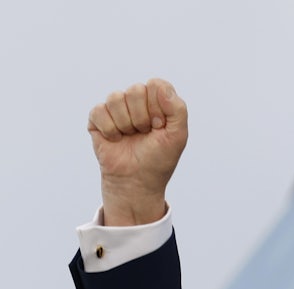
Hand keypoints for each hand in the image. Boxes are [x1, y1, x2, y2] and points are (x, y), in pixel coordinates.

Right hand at [87, 78, 187, 225]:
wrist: (137, 180)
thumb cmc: (159, 158)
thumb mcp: (178, 136)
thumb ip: (177, 109)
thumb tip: (158, 85)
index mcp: (157, 101)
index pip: (156, 85)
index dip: (158, 107)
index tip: (160, 126)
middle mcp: (136, 101)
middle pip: (135, 90)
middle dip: (142, 117)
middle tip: (145, 133)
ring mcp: (116, 108)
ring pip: (115, 98)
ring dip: (126, 124)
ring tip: (130, 137)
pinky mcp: (97, 118)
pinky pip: (99, 111)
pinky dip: (110, 130)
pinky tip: (116, 139)